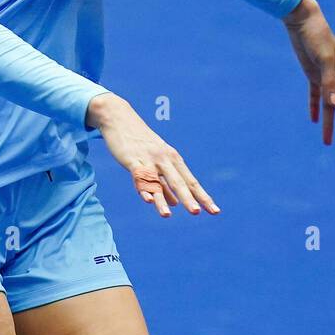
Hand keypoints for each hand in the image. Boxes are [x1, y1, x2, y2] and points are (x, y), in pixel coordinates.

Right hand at [86, 93, 218, 217]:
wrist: (120, 118)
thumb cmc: (141, 143)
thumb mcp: (156, 162)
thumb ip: (165, 183)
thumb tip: (175, 204)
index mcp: (174, 159)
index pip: (191, 182)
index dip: (203, 197)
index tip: (215, 211)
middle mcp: (165, 159)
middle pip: (179, 182)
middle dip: (188, 198)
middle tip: (197, 213)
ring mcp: (149, 158)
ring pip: (158, 181)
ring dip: (163, 199)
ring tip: (167, 215)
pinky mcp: (132, 159)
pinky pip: (139, 175)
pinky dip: (143, 188)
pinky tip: (148, 200)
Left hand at [282, 0, 334, 147]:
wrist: (302, 21)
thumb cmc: (317, 36)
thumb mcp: (323, 60)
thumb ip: (328, 83)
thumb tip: (334, 105)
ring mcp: (327, 77)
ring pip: (331, 105)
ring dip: (329, 123)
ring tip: (327, 142)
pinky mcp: (313, 75)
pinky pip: (316, 96)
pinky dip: (315, 108)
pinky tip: (314, 120)